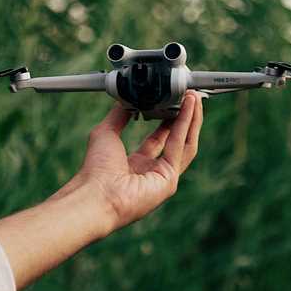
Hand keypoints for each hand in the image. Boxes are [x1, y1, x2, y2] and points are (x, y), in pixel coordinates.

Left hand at [76, 91, 203, 231]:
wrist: (96, 193)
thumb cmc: (96, 169)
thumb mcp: (106, 133)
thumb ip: (119, 115)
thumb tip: (127, 99)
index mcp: (135, 165)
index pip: (158, 140)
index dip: (167, 120)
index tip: (172, 102)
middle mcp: (151, 172)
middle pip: (175, 141)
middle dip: (184, 118)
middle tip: (189, 97)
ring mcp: (163, 178)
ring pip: (184, 144)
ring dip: (191, 119)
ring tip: (194, 97)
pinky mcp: (169, 180)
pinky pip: (180, 147)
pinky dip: (186, 125)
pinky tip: (189, 107)